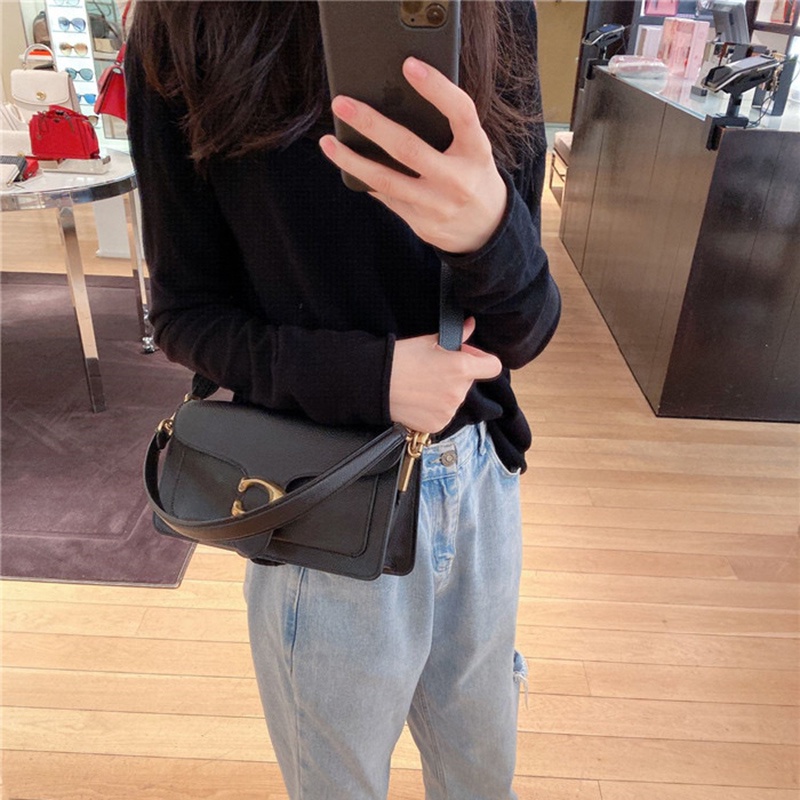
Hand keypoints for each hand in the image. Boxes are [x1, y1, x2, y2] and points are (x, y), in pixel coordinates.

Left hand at [319, 57, 506, 253]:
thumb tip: (396, 104)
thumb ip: (448, 129)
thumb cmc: (473, 176)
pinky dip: (366, 180)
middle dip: (370, 124)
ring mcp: (438, 206)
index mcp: (476, 152)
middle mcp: (458, 180)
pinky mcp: (422, 224)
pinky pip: (387, 198)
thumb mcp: (473, 150)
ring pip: (386, 180)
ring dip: (352, 160)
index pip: (460, 113)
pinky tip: (349, 166)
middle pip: (408, 148)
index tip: (409, 65)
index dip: (436, 88)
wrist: (486, 229)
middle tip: (342, 104)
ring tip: (329, 143)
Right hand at [389, 317, 501, 433]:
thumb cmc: (400, 359)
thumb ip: (457, 336)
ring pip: (455, 398)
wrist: (375, 384)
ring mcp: (448, 411)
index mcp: (461, 368)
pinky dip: (435, 408)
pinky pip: (444, 414)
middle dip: (457, 374)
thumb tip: (470, 325)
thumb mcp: (429, 341)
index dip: (482, 359)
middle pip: (469, 381)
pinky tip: (419, 399)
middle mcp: (458, 392)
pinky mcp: (437, 425)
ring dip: (446, 392)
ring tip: (423, 384)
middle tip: (434, 368)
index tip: (468, 356)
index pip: (493, 366)